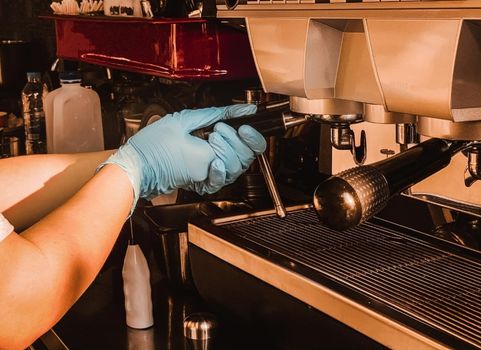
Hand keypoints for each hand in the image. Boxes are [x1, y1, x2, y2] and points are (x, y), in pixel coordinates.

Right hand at [99, 104, 265, 210]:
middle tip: (218, 128)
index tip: (240, 124)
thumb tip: (242, 110)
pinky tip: (214, 157)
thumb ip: (216, 114)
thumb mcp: (183, 120)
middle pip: (243, 160)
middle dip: (237, 140)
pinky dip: (222, 167)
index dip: (248, 135)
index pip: (246, 149)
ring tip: (212, 137)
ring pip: (235, 169)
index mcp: (208, 156)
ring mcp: (206, 179)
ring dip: (230, 150)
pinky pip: (221, 179)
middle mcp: (210, 171)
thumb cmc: (150, 147)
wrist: (135, 168)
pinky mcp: (201, 183)